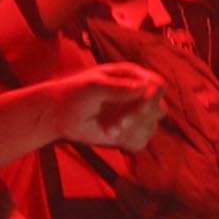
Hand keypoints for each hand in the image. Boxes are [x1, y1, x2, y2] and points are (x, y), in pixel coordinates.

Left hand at [46, 64, 166, 149]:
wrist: (59, 115)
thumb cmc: (75, 93)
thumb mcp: (94, 86)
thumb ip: (118, 87)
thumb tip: (143, 87)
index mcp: (133, 76)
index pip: (157, 85)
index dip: (152, 98)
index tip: (138, 107)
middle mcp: (138, 95)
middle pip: (159, 108)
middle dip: (141, 117)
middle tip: (120, 122)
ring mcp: (134, 116)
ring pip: (152, 127)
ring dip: (132, 130)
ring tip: (110, 129)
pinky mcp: (128, 133)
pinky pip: (142, 141)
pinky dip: (129, 141)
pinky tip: (112, 134)